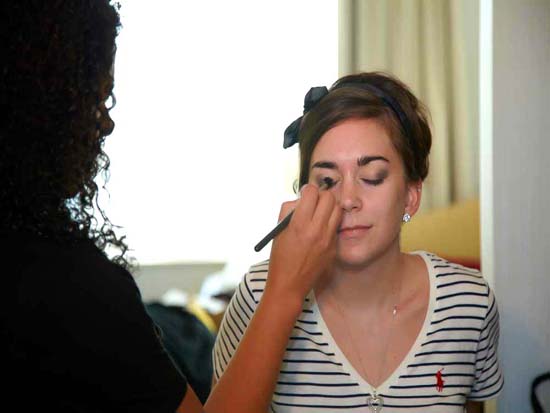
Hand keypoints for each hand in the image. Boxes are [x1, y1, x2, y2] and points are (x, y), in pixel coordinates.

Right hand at [265, 184, 341, 304]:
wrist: (290, 285)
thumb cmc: (280, 257)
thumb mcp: (279, 231)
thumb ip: (289, 211)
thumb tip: (300, 198)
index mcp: (300, 224)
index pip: (311, 192)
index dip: (307, 190)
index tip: (304, 193)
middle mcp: (317, 230)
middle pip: (329, 197)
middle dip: (320, 195)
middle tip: (314, 201)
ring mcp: (328, 240)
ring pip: (338, 209)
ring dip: (329, 207)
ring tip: (319, 213)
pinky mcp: (334, 248)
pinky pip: (336, 226)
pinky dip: (329, 223)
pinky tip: (320, 230)